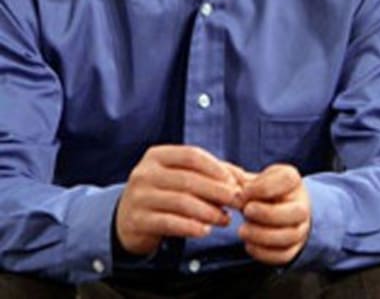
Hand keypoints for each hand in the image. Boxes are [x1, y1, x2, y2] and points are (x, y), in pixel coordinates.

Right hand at [116, 145, 243, 255]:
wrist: (126, 219)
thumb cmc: (164, 192)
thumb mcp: (182, 176)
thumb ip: (213, 173)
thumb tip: (244, 179)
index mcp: (158, 156)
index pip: (192, 156)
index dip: (216, 168)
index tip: (235, 182)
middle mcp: (145, 173)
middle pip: (189, 180)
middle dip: (217, 192)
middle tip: (237, 202)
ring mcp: (138, 197)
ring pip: (181, 202)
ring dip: (208, 212)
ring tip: (225, 220)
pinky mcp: (137, 220)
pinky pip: (169, 223)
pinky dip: (191, 227)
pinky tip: (205, 230)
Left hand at [238, 163, 311, 264]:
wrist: (282, 208)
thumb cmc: (264, 191)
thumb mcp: (256, 179)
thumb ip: (240, 180)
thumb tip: (223, 184)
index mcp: (293, 181)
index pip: (288, 180)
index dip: (263, 188)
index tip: (242, 193)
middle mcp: (302, 204)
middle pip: (297, 212)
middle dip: (268, 214)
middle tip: (246, 211)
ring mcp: (300, 227)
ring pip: (290, 235)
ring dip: (263, 235)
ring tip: (242, 231)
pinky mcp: (294, 247)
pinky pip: (284, 255)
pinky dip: (264, 253)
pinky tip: (249, 245)